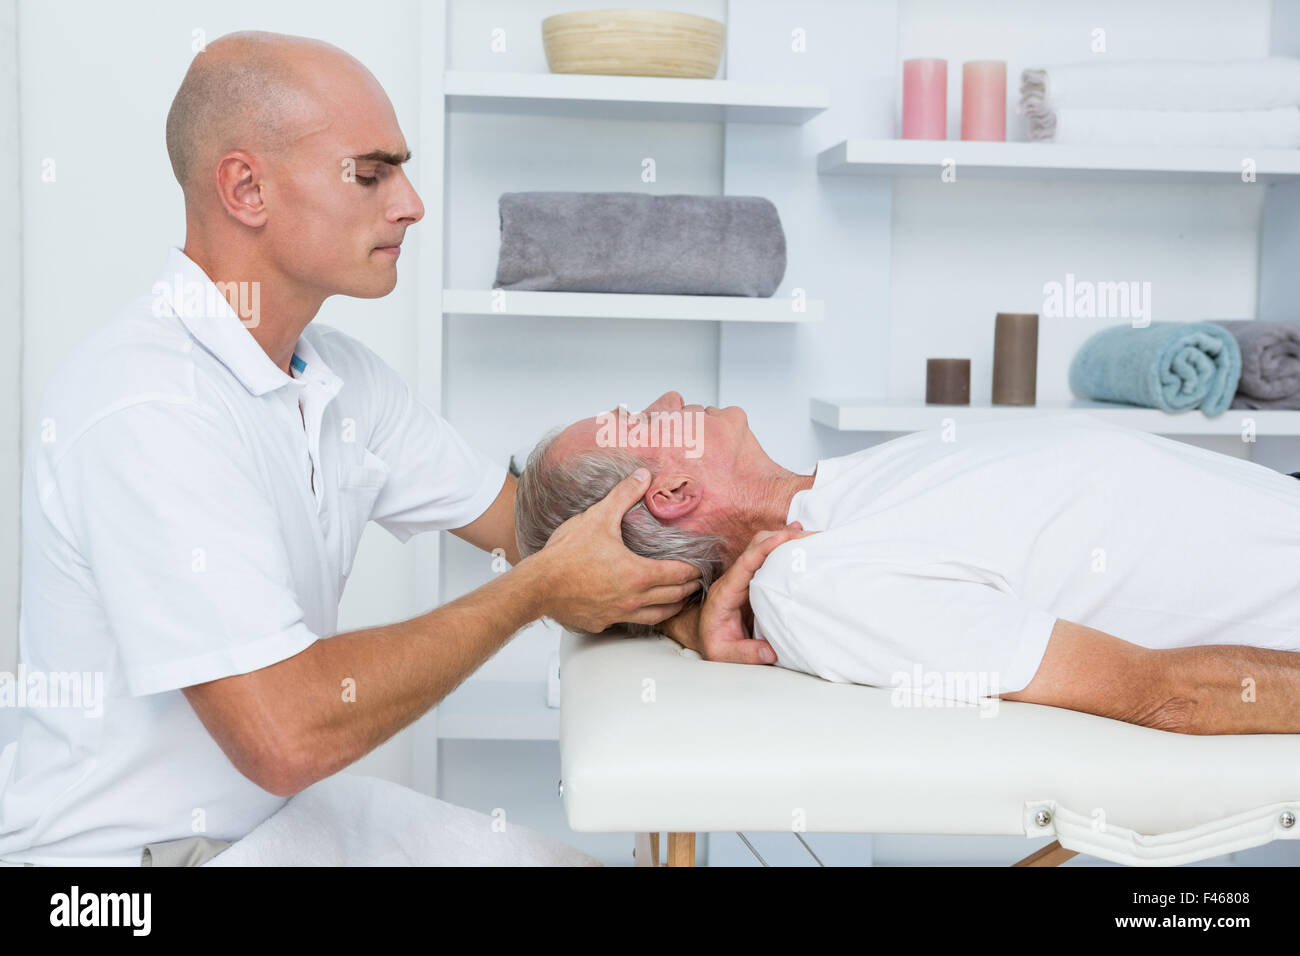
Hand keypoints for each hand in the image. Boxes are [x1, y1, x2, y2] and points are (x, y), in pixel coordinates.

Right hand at [528, 468, 702, 632]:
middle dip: (689, 588)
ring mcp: (619, 614)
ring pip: (658, 616)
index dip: (694, 569)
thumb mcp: (598, 517)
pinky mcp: (603, 622)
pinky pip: (631, 622)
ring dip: (672, 607)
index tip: (702, 566)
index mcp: (639, 574)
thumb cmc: (567, 554)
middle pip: (674, 597)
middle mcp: (634, 599)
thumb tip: (643, 475)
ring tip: (679, 599)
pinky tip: (640, 608)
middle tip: (697, 582)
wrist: (538, 585)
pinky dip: (643, 615)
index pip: (679, 574)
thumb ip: (624, 495)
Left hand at [696, 523, 817, 664]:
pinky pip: (766, 555)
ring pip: (761, 547)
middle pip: (755, 547)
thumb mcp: (722, 654)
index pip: (745, 563)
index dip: (764, 548)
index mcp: (725, 592)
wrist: (705, 636)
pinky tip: (798, 540)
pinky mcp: (752, 578)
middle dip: (781, 537)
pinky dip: (782, 546)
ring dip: (783, 538)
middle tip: (809, 536)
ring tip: (809, 536)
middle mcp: (733, 578)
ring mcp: (743, 576)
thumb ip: (743, 653)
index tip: (785, 537)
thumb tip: (769, 652)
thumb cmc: (713, 643)